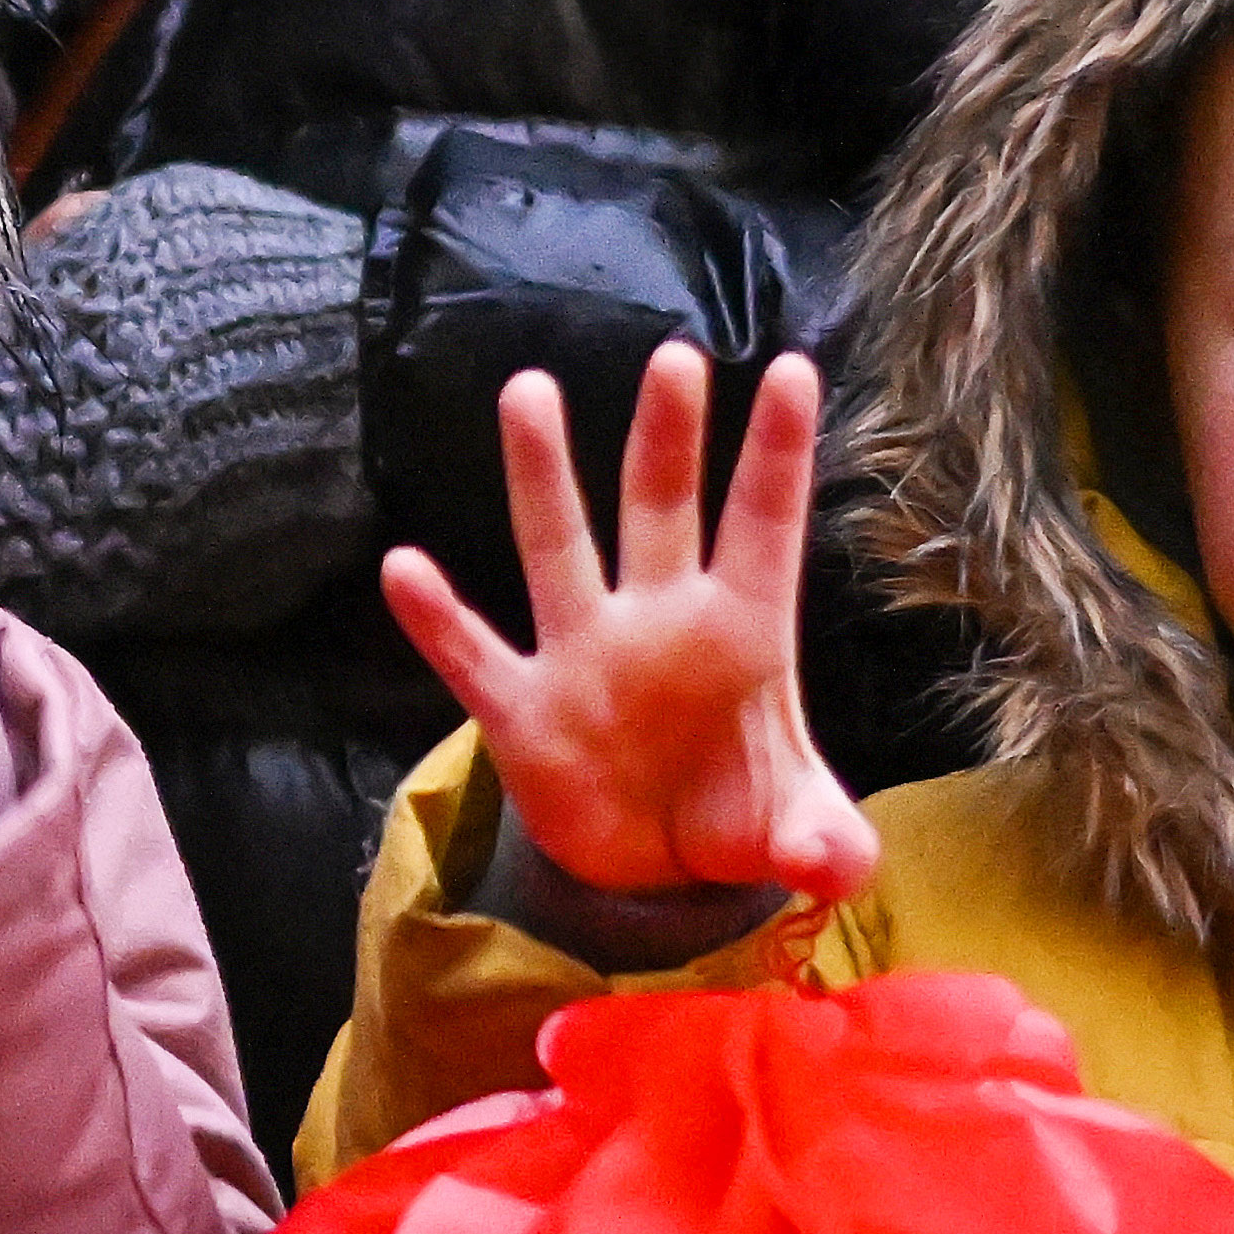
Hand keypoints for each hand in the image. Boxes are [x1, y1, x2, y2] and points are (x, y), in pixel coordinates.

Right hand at [371, 344, 883, 913]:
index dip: (777, 455)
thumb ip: (825, 844)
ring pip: (559, 547)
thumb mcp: (802, 835)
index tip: (794, 369)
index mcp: (744, 633)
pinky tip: (404, 568)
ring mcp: (585, 656)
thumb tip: (829, 865)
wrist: (658, 875)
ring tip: (529, 392)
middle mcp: (660, 621)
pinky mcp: (525, 711)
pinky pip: (475, 656)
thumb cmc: (740, 817)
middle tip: (676, 358)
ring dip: (544, 475)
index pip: (763, 527)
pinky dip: (439, 619)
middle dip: (667, 437)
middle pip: (660, 510)